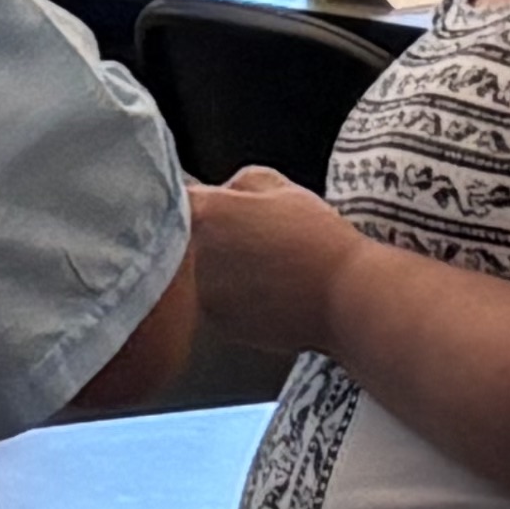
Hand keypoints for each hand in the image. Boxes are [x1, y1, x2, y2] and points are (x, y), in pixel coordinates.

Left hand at [186, 169, 359, 363]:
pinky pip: (208, 304)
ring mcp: (196, 294)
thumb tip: (222, 193)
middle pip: (171, 239)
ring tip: (250, 267)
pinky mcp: (213, 325)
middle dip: (192, 235)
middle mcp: (186, 255)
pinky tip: (257, 292)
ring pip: (188, 275)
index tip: (201, 204)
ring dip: (207, 268)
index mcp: (199, 212)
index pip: (167, 196)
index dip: (185, 199)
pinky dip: (224, 298)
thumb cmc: (316, 238)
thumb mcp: (280, 188)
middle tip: (232, 237)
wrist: (342, 298)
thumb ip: (238, 183)